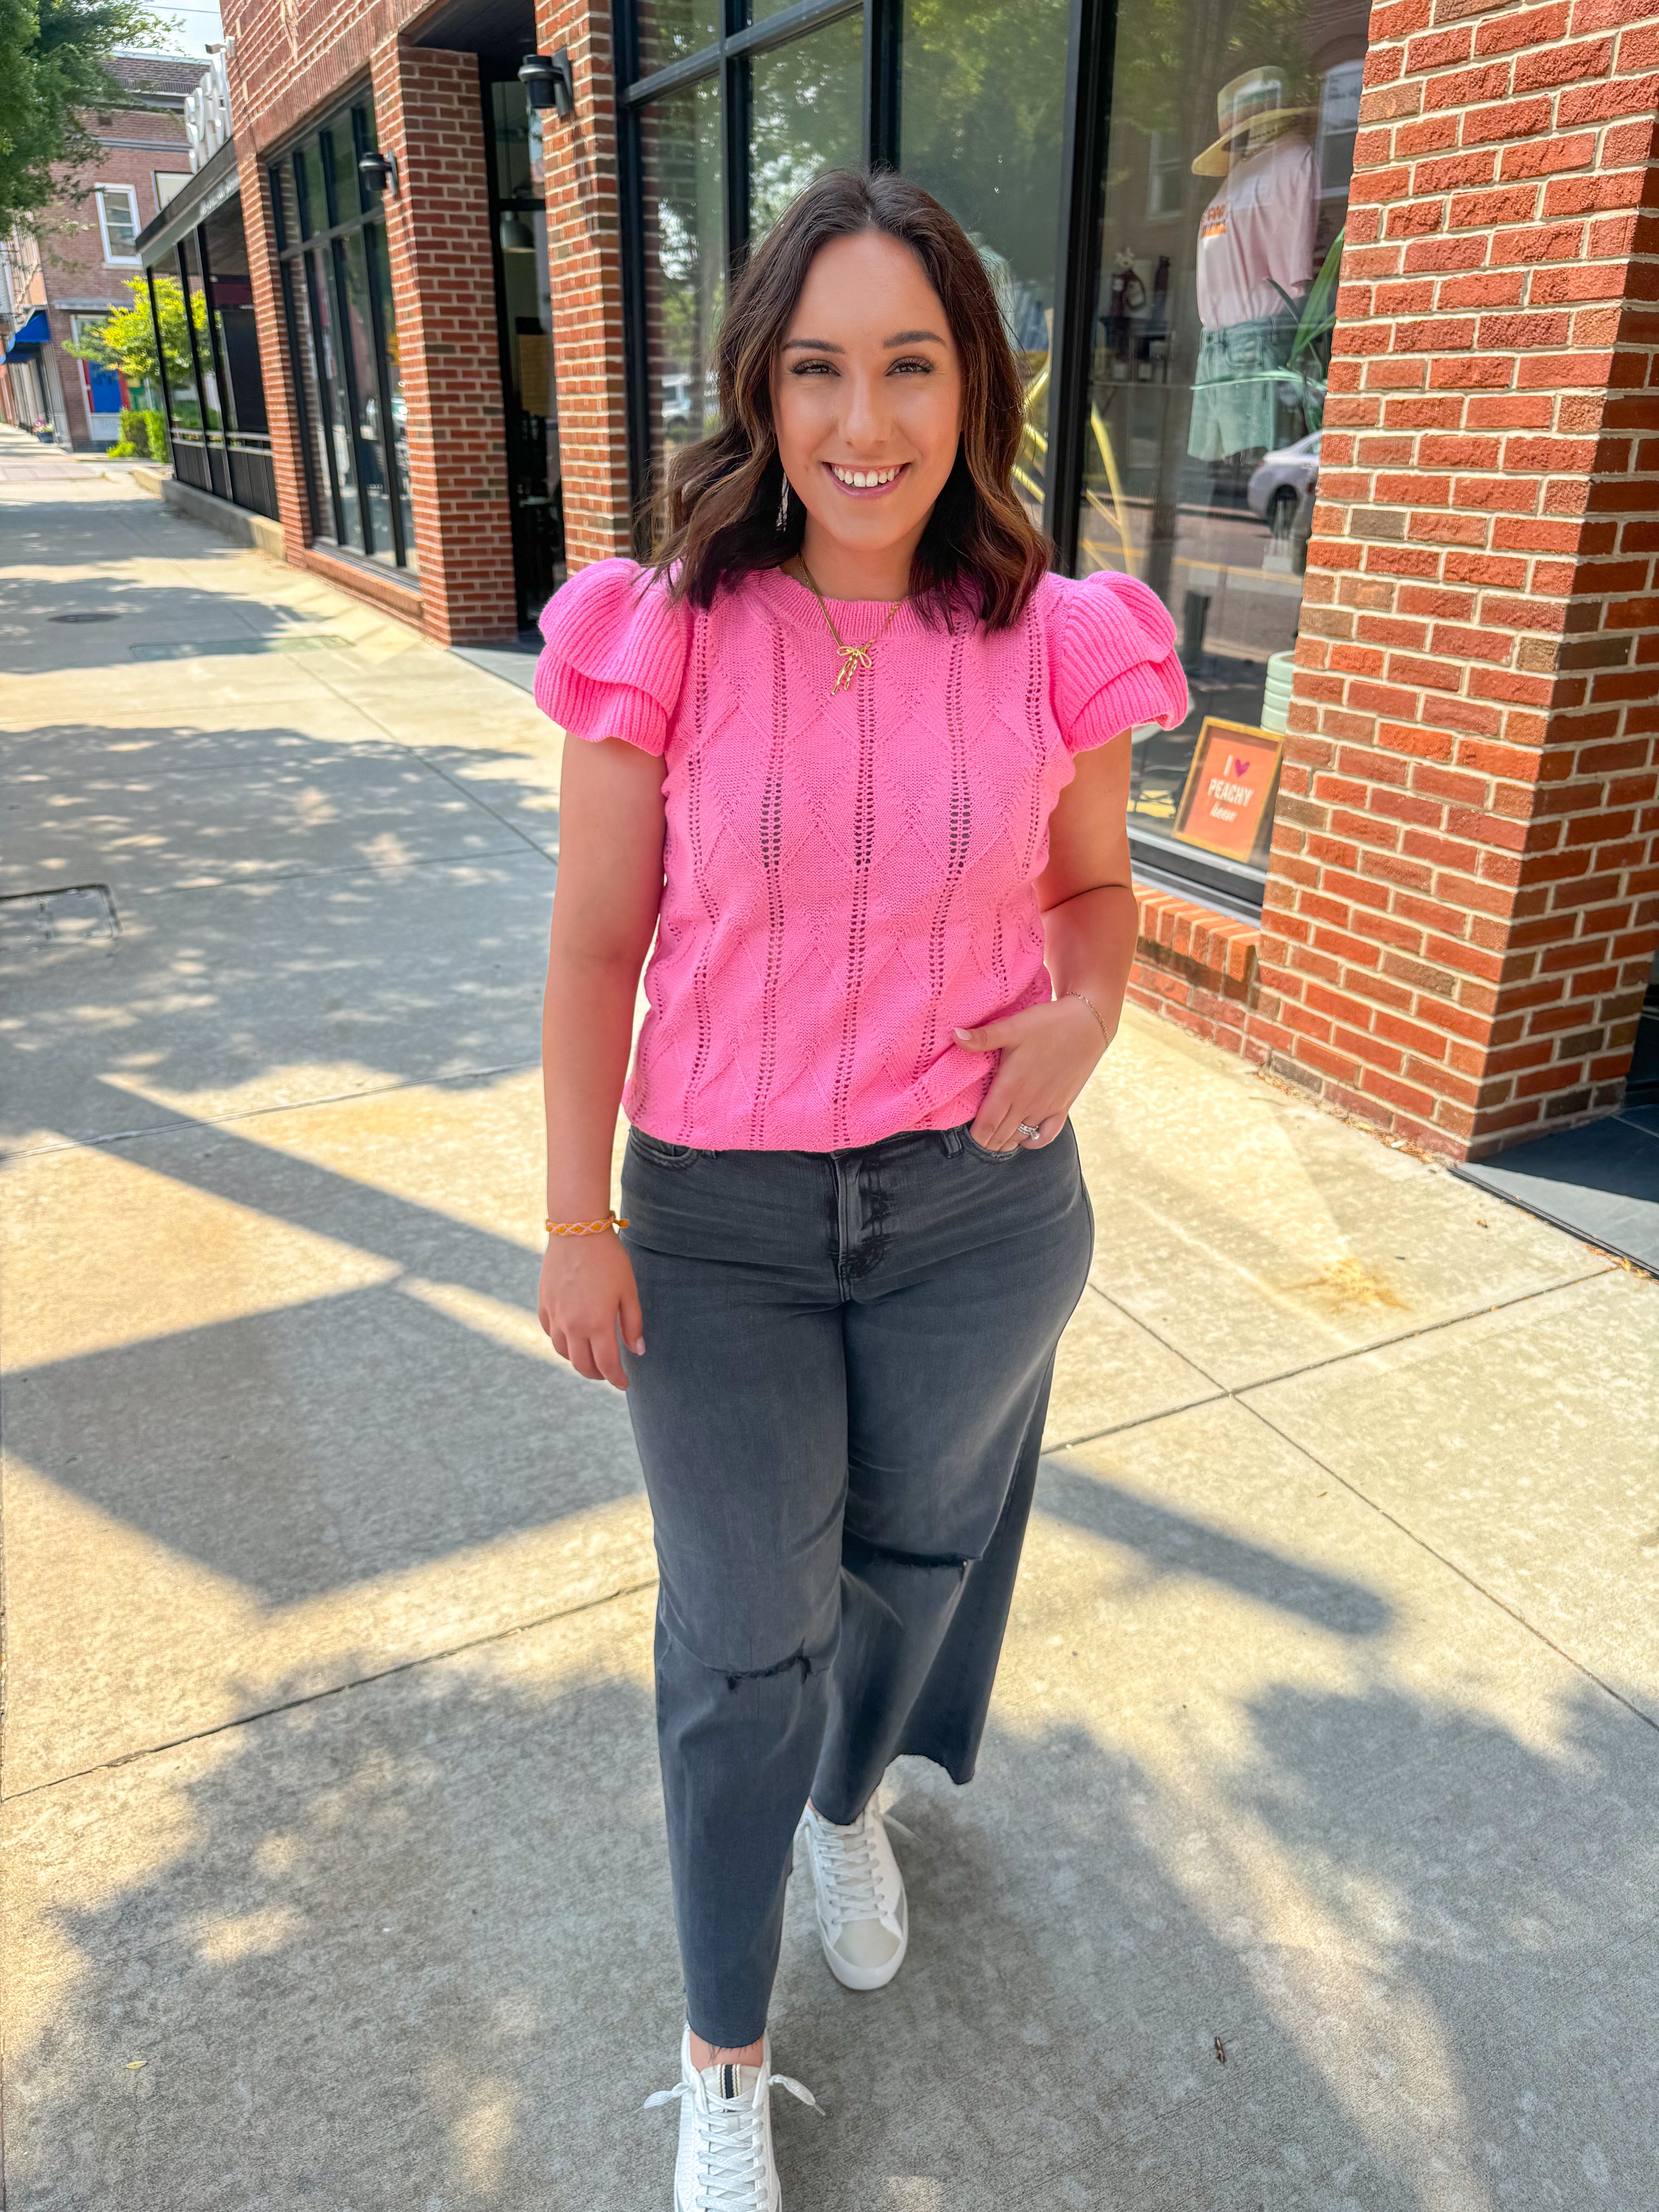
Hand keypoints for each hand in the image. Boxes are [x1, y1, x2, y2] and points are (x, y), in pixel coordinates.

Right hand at [537, 1231, 643, 1389]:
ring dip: (578, 1360)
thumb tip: (637, 1351)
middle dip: (597, 1374)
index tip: (624, 1384)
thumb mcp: (628, 1291)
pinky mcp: (544, 1304)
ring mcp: (555, 1315)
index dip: (616, 1378)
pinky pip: (550, 1333)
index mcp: (597, 1323)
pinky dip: (561, 1341)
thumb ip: (632, 1324)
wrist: (577, 1231)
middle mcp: (572, 1325)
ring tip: (591, 1356)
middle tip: (609, 1373)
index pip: (607, 1364)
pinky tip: (572, 1337)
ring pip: (563, 1352)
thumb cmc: (609, 1259)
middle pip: (582, 1364)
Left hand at [955, 996, 1110, 1151]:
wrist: (1088, 1024)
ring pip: (1020, 1137)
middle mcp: (1027, 1103)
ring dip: (1005, 1142)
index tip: (964, 1137)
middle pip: (1000, 1135)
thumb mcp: (1012, 1026)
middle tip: (975, 1141)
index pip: (986, 1124)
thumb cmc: (1047, 1023)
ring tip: (993, 1141)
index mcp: (1010, 1086)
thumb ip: (983, 1037)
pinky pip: (1046, 1136)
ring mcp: (1046, 1108)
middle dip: (985, 1142)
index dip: (974, 1136)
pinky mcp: (1062, 1107)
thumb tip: (953, 1035)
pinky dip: (1033, 1141)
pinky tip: (1024, 1138)